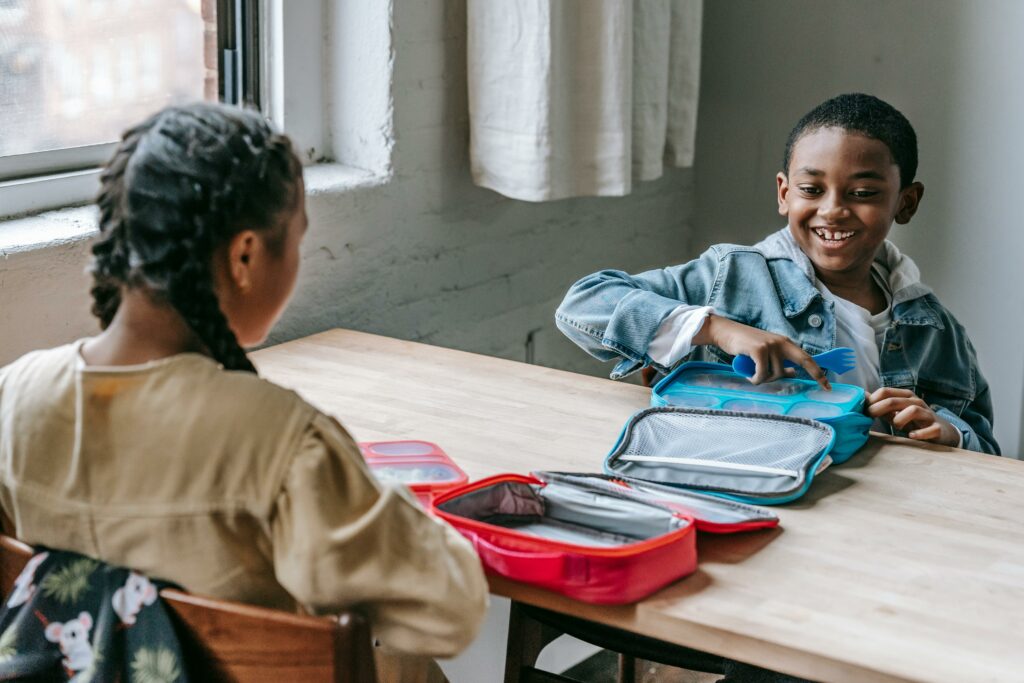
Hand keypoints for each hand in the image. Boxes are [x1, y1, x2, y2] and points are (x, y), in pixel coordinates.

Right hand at [694, 315, 829, 389]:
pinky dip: (755, 379)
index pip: (807, 359)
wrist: (726, 332)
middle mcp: (782, 343)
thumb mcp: (766, 352)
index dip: (818, 373)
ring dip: (764, 379)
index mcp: (786, 343)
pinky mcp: (759, 350)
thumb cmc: (745, 344)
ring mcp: (771, 345)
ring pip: (776, 374)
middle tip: (811, 386)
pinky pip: (762, 374)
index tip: (827, 386)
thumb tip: (792, 373)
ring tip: (754, 375)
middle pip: (800, 363)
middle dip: (803, 375)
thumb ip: (779, 361)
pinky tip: (749, 377)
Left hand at [865, 387, 960, 445]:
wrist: (941, 431)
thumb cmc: (913, 421)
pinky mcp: (938, 429)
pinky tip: (911, 435)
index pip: (886, 391)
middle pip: (896, 400)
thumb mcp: (895, 412)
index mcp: (905, 397)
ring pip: (914, 410)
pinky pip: (931, 429)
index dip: (872, 400)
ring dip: (899, 419)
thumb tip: (862, 397)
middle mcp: (917, 403)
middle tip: (870, 417)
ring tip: (896, 427)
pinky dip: (920, 433)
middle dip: (879, 408)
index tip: (864, 410)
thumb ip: (880, 406)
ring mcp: (928, 415)